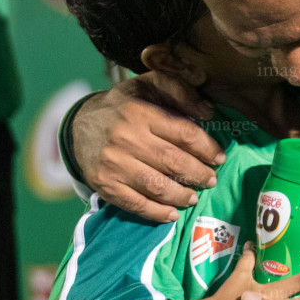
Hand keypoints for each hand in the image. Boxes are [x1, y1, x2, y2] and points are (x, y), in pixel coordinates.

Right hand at [72, 75, 222, 221]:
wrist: (79, 126)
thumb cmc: (123, 106)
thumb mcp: (147, 86)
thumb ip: (179, 91)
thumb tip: (207, 112)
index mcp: (140, 112)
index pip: (184, 133)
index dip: (207, 148)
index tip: (219, 157)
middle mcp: (126, 139)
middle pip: (173, 162)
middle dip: (198, 174)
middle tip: (211, 180)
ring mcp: (114, 164)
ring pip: (157, 186)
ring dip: (181, 195)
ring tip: (194, 197)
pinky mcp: (105, 184)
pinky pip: (136, 204)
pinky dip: (157, 212)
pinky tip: (172, 213)